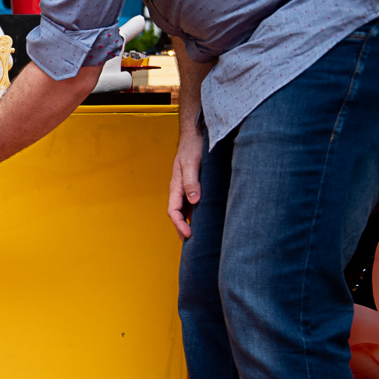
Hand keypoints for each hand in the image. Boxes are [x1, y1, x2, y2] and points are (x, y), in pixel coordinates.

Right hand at [167, 123, 203, 238]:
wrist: (196, 134)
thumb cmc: (192, 147)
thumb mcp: (191, 163)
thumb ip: (191, 181)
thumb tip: (194, 200)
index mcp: (175, 186)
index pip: (173, 211)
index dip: (179, 225)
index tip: (189, 234)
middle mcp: (180, 190)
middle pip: (178, 214)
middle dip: (182, 229)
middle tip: (192, 244)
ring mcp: (187, 189)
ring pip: (186, 210)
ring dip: (189, 223)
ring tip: (198, 237)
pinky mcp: (195, 186)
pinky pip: (194, 204)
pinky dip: (197, 214)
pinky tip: (205, 220)